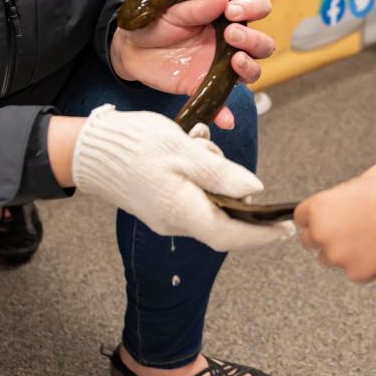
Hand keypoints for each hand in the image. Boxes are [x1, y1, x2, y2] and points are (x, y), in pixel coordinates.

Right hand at [71, 104, 293, 250]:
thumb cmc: (134, 146)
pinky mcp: (157, 202)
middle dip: (230, 185)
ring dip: (211, 171)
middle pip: (221, 216)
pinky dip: (197, 171)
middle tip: (215, 151)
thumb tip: (255, 191)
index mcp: (183, 212)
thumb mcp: (184, 152)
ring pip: (206, 199)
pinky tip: (188, 145)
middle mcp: (175, 221)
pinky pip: (189, 192)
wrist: (89, 148)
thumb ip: (221, 173)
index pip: (231, 235)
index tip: (286, 230)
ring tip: (195, 140)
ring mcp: (164, 214)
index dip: (261, 235)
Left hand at [110, 0, 273, 129]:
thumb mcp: (175, 10)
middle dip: (253, 40)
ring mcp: (219, 66)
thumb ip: (198, 8)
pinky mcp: (203, 87)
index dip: (253, 8)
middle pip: (261, 45)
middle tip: (230, 35)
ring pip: (251, 71)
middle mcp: (229, 42)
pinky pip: (220, 103)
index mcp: (225, 16)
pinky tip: (226, 119)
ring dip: (250, 68)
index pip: (256, 8)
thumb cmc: (156, 22)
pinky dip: (225, 113)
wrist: (131, 46)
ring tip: (235, 62)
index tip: (232, 11)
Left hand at [295, 175, 375, 282]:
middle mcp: (321, 233)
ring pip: (328, 259)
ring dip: (340, 252)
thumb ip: (336, 202)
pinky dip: (361, 264)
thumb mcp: (355, 188)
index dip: (313, 218)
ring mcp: (336, 256)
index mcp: (318, 208)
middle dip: (323, 237)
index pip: (300, 218)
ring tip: (364, 240)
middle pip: (309, 241)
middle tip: (343, 232)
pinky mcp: (353, 273)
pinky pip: (352, 271)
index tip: (320, 220)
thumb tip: (331, 207)